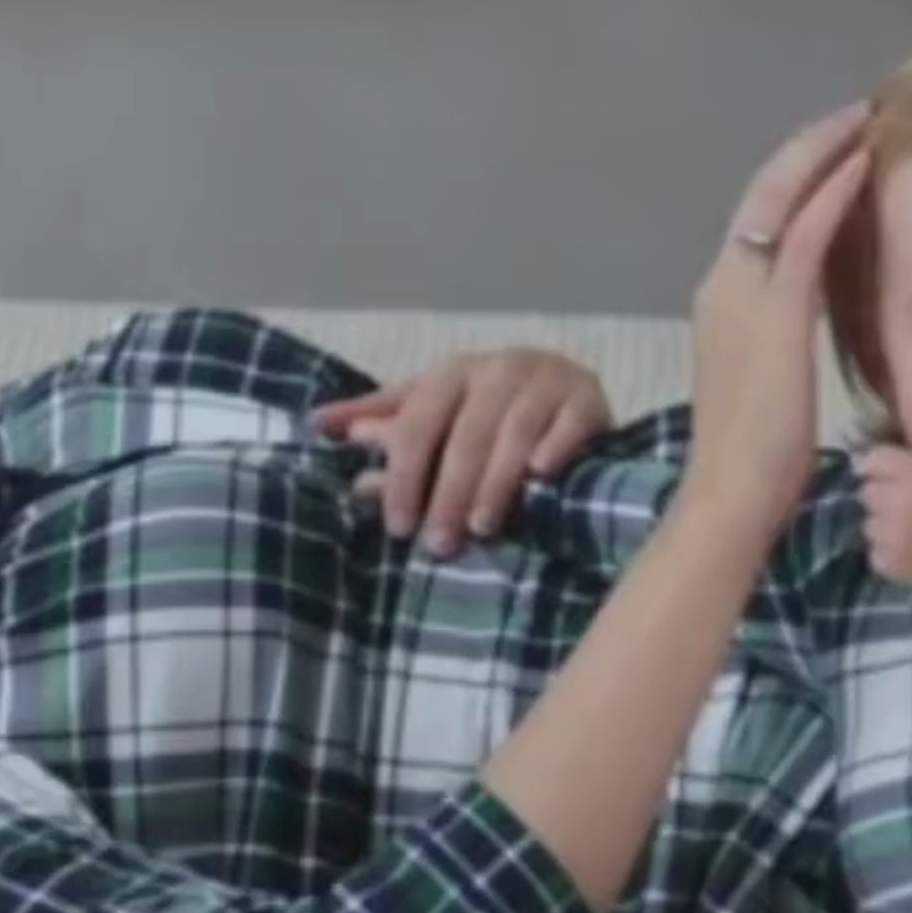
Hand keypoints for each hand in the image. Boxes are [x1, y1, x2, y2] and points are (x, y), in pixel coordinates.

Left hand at [316, 347, 611, 552]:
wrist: (565, 389)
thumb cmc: (485, 410)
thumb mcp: (434, 413)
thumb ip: (386, 422)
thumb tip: (323, 427)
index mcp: (453, 372)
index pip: (419, 421)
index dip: (404, 474)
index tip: (398, 525)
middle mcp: (499, 368)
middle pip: (466, 433)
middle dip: (449, 492)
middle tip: (439, 544)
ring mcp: (548, 379)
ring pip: (515, 430)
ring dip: (496, 481)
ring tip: (482, 527)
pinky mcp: (589, 396)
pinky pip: (571, 422)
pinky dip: (555, 446)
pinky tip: (541, 476)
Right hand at [681, 104, 873, 538]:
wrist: (730, 495)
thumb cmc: (756, 459)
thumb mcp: (768, 380)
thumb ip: (780, 341)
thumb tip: (808, 326)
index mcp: (722, 298)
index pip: (759, 218)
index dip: (796, 176)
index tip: (837, 147)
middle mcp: (724, 282)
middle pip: (765, 190)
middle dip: (810, 146)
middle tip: (856, 113)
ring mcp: (743, 293)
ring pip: (782, 197)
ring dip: (824, 153)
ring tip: (864, 121)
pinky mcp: (775, 312)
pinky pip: (807, 233)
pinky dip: (834, 191)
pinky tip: (863, 163)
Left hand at [860, 436, 911, 584]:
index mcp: (910, 472)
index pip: (873, 459)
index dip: (882, 465)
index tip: (892, 471)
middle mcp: (891, 500)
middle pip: (868, 492)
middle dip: (882, 495)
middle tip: (905, 502)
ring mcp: (886, 535)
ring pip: (870, 525)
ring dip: (884, 526)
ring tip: (907, 532)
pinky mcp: (887, 564)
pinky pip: (876, 554)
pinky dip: (888, 554)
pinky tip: (909, 556)